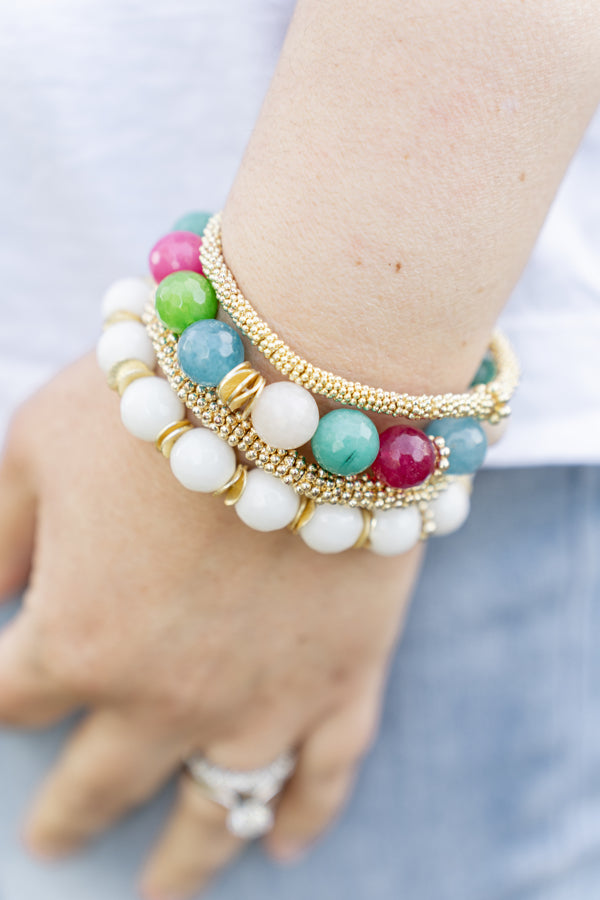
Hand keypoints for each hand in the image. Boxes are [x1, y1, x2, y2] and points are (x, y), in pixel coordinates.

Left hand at [0, 353, 422, 898]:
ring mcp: (265, 699)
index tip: (2, 699)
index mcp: (78, 643)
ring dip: (180, 865)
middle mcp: (167, 697)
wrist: (309, 370)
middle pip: (101, 783)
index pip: (12, 700)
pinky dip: (299, 820)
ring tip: (158, 895)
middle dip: (67, 813)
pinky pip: (324, 777)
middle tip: (53, 840)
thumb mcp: (34, 448)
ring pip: (215, 813)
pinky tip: (281, 847)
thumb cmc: (163, 395)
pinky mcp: (345, 678)